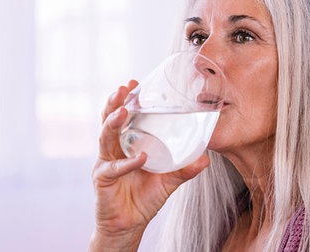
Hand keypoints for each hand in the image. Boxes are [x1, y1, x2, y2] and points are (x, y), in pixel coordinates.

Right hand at [89, 80, 209, 250]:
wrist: (130, 225)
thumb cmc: (145, 198)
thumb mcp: (168, 180)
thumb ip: (184, 169)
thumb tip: (206, 158)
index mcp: (126, 144)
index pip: (123, 117)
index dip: (126, 100)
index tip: (133, 83)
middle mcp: (113, 150)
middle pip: (109, 121)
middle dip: (115, 103)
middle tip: (123, 89)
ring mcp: (105, 164)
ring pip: (105, 138)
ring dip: (113, 123)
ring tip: (123, 111)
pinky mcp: (102, 180)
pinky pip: (113, 168)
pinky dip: (127, 163)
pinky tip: (139, 157)